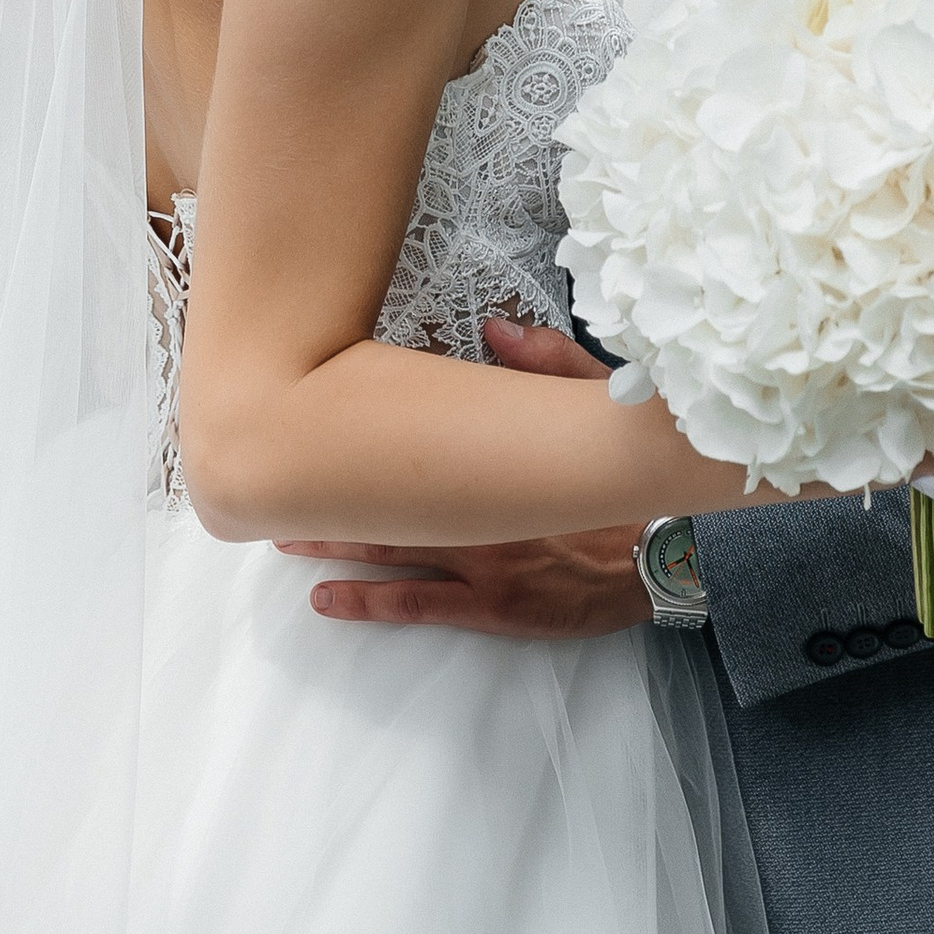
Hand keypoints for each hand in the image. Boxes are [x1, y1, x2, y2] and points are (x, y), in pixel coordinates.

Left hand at [275, 319, 653, 639]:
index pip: (411, 440)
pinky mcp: (491, 606)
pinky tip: (324, 600)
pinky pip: (416, 605)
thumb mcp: (597, 403)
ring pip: (386, 548)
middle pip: (383, 496)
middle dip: (324, 490)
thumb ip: (546, 363)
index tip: (310, 416)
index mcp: (492, 461)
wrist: (664, 553)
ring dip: (329, 541)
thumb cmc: (624, 482)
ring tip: (278, 535)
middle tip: (270, 483)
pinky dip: (366, 601)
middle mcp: (472, 510)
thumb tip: (495, 327)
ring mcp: (477, 562)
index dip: (357, 432)